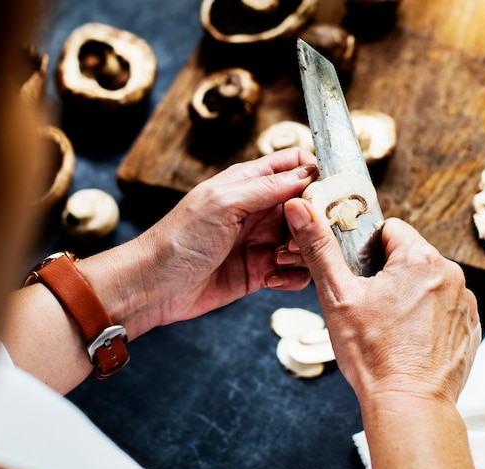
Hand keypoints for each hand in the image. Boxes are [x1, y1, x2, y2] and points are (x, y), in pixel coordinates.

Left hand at [137, 148, 316, 324]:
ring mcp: (263, 240)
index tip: (327, 192)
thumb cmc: (181, 238)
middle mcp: (261, 209)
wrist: (157, 286)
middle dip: (313, 221)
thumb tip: (308, 173)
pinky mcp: (263, 271)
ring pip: (307, 240)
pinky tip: (271, 280)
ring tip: (277, 258)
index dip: (315, 174)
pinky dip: (292, 276)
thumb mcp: (223, 203)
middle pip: (309, 206)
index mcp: (249, 183)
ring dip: (302, 251)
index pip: (295, 165)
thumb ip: (267, 187)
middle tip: (300, 235)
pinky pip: (295, 271)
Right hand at [283, 198, 480, 404]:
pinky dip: (426, 315)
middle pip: (408, 255)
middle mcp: (451, 273)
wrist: (409, 405)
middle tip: (368, 304)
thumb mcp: (337, 296)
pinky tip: (409, 338)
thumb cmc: (373, 353)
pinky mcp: (469, 325)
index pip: (389, 230)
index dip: (366, 250)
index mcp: (420, 258)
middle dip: (387, 272)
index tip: (357, 274)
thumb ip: (319, 247)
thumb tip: (300, 207)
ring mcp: (464, 301)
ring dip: (408, 293)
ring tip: (388, 325)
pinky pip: (442, 305)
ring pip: (425, 280)